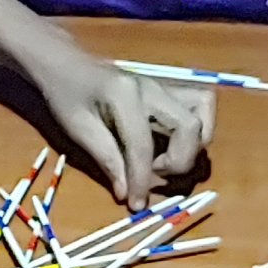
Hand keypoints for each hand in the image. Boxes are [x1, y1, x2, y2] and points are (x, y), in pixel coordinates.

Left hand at [37, 58, 214, 209]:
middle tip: (152, 172)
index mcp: (124, 95)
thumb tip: (129, 194)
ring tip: (162, 158)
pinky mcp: (168, 91)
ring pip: (203, 115)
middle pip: (190, 127)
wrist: (65, 63)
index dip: (143, 180)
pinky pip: (199, 107)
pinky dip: (194, 131)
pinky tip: (170, 143)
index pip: (144, 145)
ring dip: (191, 146)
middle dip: (178, 161)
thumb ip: (107, 160)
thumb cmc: (65, 94)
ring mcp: (164, 87)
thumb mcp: (78, 129)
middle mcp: (153, 88)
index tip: (137, 204)